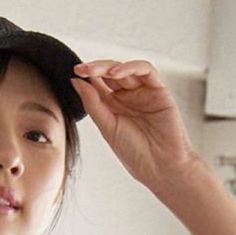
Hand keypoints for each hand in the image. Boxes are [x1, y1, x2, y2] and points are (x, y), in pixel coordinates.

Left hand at [69, 59, 201, 192]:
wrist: (161, 168)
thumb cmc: (135, 153)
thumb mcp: (108, 128)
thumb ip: (93, 104)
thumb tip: (76, 81)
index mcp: (114, 107)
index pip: (99, 84)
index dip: (87, 76)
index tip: (74, 73)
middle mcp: (128, 97)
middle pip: (111, 73)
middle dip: (95, 68)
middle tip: (81, 69)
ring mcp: (144, 92)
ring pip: (126, 69)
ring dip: (109, 67)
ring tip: (94, 71)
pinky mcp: (159, 90)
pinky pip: (146, 71)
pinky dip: (130, 67)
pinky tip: (115, 74)